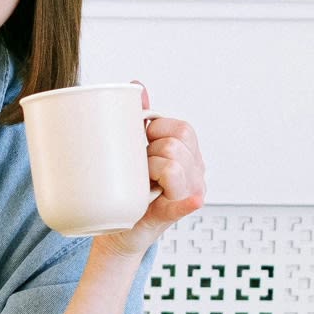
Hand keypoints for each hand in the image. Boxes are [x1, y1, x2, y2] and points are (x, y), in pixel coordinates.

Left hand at [93, 82, 205, 259]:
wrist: (118, 229)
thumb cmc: (129, 188)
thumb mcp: (135, 150)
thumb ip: (140, 118)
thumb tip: (137, 85)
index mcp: (189, 154)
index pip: (181, 128)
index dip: (156, 130)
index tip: (141, 142)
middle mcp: (195, 172)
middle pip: (177, 143)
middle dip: (151, 150)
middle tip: (138, 166)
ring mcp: (189, 193)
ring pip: (173, 164)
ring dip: (150, 169)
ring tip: (141, 181)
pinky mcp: (174, 212)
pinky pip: (186, 202)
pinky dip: (187, 200)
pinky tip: (193, 199)